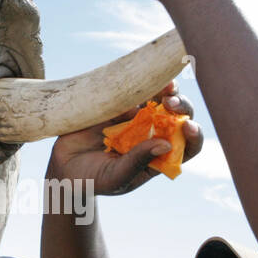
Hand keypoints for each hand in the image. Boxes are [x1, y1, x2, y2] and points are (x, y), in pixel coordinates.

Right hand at [48, 82, 202, 194]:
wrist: (64, 166)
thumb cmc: (93, 179)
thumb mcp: (116, 176)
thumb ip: (138, 162)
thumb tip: (166, 145)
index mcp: (159, 156)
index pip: (187, 147)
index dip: (193, 136)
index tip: (189, 128)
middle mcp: (154, 134)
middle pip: (179, 117)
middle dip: (182, 107)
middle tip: (172, 104)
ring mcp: (138, 118)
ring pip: (162, 99)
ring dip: (168, 90)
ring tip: (166, 87)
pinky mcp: (121, 105)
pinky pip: (136, 90)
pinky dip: (144, 82)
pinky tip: (146, 77)